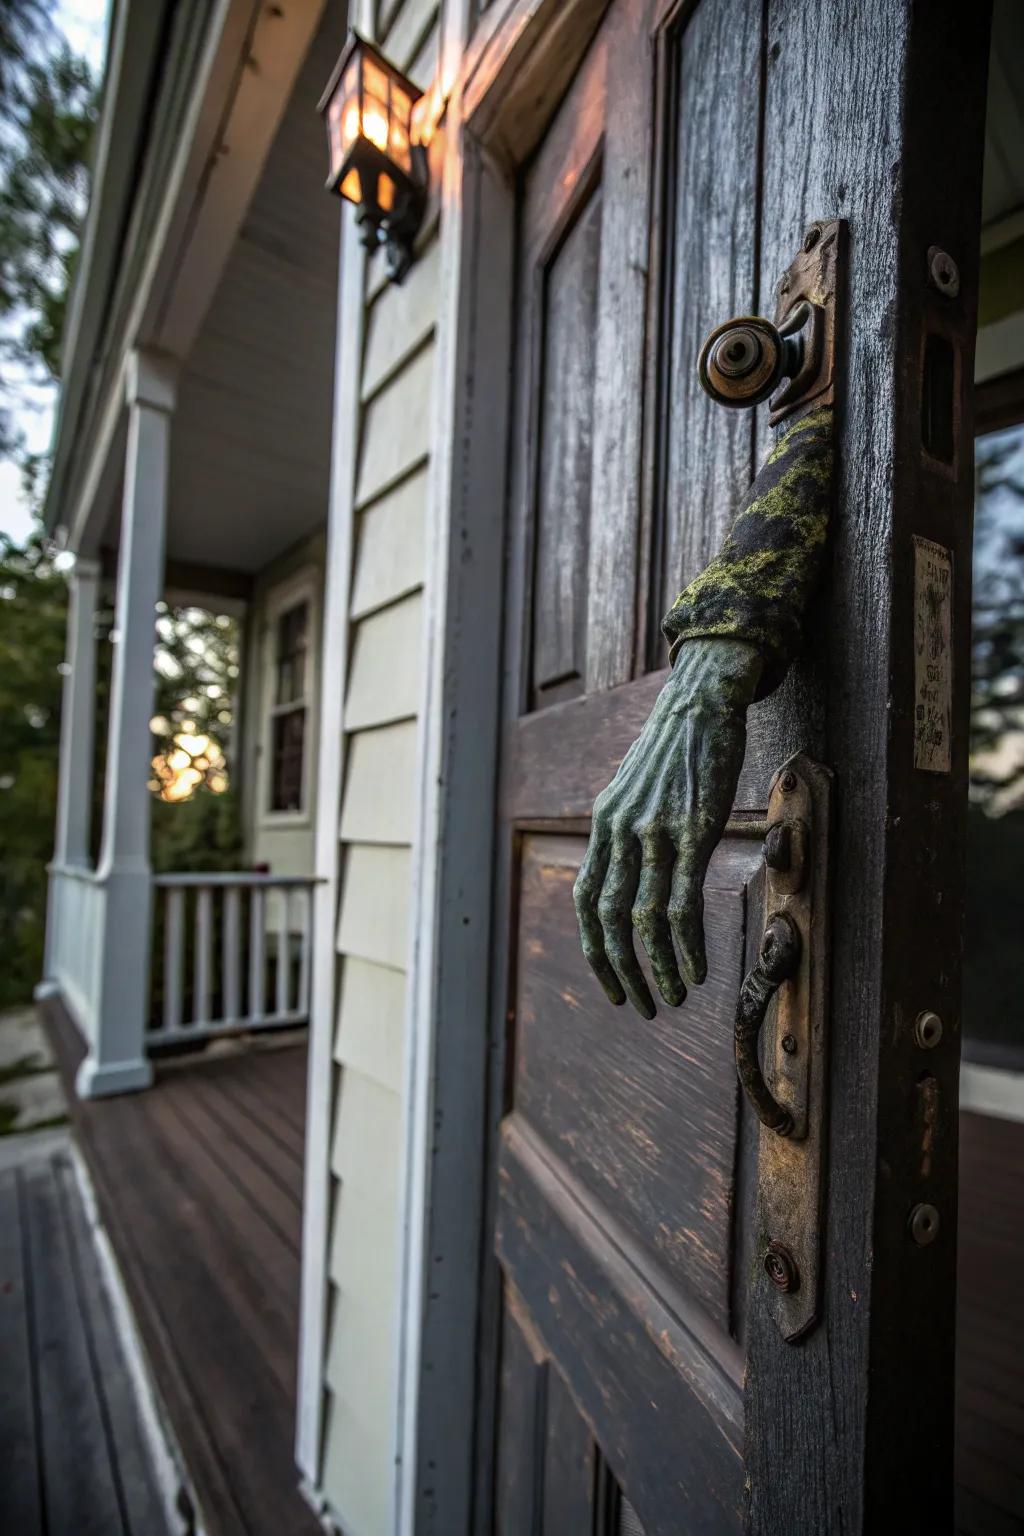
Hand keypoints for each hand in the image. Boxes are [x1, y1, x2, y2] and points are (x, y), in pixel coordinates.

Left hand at [573, 638, 761, 1017]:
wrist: (702, 700)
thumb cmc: (675, 748)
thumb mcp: (635, 789)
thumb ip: (627, 831)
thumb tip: (628, 871)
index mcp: (603, 824)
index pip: (585, 901)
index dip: (595, 950)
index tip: (613, 985)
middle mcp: (620, 831)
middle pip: (609, 920)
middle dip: (624, 972)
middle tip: (643, 1006)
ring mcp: (655, 831)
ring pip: (646, 917)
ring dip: (660, 967)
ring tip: (675, 996)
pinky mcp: (693, 829)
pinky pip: (683, 900)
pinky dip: (687, 943)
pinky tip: (698, 969)